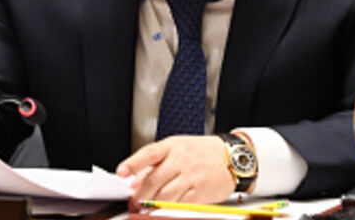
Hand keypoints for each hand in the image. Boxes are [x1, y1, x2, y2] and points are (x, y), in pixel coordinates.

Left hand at [117, 135, 234, 205]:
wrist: (232, 157)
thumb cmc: (203, 152)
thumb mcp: (179, 149)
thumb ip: (157, 163)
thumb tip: (135, 181)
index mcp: (172, 146)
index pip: (149, 153)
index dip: (133, 163)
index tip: (121, 172)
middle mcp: (181, 160)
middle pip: (153, 180)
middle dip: (140, 195)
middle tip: (135, 202)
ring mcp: (191, 176)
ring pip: (164, 195)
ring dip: (152, 204)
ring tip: (146, 208)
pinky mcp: (200, 192)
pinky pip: (179, 204)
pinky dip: (168, 208)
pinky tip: (164, 208)